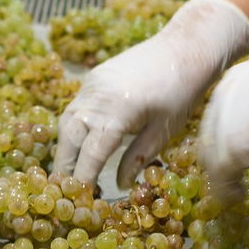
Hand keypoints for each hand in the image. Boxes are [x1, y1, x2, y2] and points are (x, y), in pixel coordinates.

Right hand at [55, 0, 248, 188]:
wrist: (183, 48)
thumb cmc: (182, 92)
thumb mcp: (164, 130)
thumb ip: (137, 157)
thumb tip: (119, 184)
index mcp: (116, 114)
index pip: (89, 155)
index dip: (83, 179)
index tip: (82, 199)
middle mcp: (96, 99)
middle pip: (68, 139)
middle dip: (65, 166)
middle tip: (68, 189)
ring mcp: (91, 86)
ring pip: (67, 122)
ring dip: (66, 147)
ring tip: (71, 169)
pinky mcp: (93, 78)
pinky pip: (75, 107)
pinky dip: (74, 128)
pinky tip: (81, 142)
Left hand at [197, 47, 248, 200]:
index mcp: (237, 79)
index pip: (224, 108)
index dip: (229, 128)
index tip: (241, 141)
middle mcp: (222, 97)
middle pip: (212, 130)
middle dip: (219, 150)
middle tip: (230, 168)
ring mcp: (222, 124)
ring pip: (212, 154)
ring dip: (222, 173)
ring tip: (233, 188)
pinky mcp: (229, 150)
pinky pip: (221, 176)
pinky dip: (227, 190)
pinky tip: (238, 196)